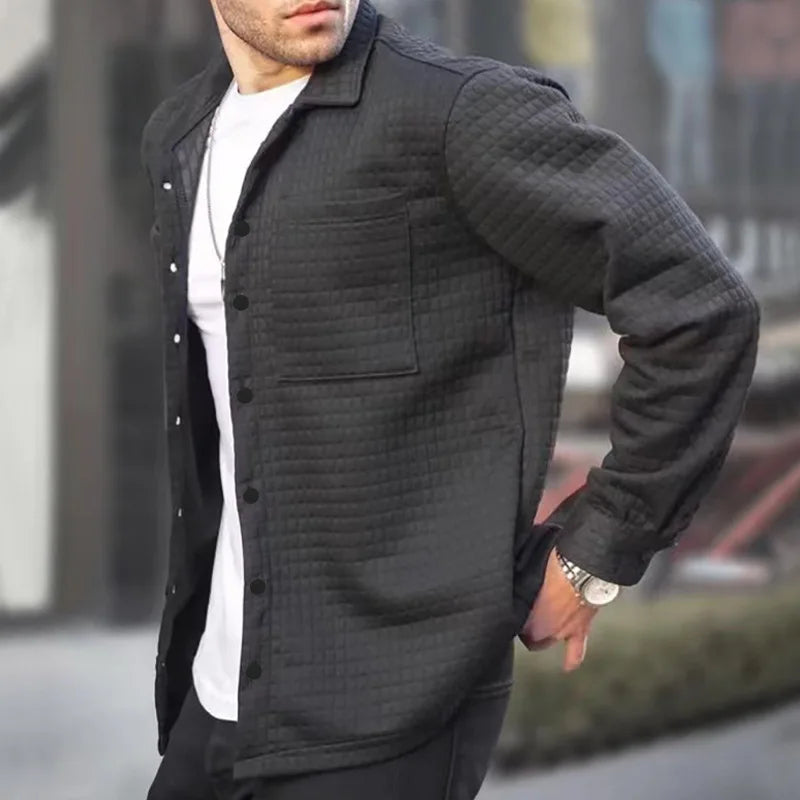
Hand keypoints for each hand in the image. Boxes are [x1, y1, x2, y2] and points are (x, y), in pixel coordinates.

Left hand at [518, 548, 597, 671]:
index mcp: (528, 611)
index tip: (511, 605)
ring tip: (538, 633)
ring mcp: (563, 630)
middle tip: (523, 615)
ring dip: (542, 638)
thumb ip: (520, 576)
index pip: (514, 621)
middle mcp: (544, 627)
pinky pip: (577, 650)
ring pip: (547, 641)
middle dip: (525, 628)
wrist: (588, 563)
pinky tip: (567, 667)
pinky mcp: (581, 627)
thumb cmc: (556, 559)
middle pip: (529, 634)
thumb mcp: (530, 565)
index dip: (512, 614)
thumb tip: (509, 570)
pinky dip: (572, 659)